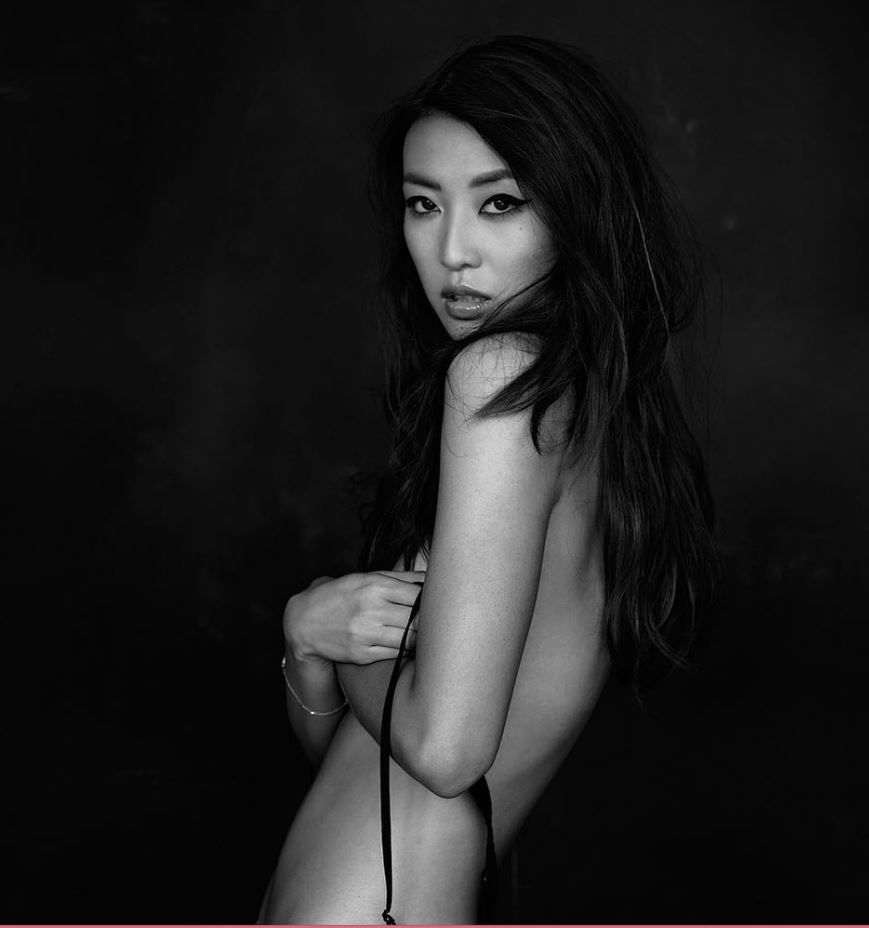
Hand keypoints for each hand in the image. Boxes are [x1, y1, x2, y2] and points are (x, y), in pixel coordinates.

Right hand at [284, 570, 424, 664]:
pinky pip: (395, 653)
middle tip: (439, 622)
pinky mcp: (362, 654)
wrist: (305, 622)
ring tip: (426, 635)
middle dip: (430, 621)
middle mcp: (371, 609)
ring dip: (421, 638)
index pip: (418, 595)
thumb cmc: (341, 596)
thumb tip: (431, 577)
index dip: (432, 601)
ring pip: (409, 639)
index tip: (438, 604)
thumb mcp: (366, 578)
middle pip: (417, 619)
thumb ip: (400, 578)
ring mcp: (365, 634)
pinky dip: (406, 650)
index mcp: (375, 586)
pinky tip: (409, 645)